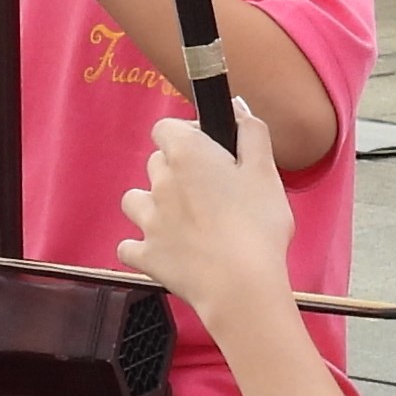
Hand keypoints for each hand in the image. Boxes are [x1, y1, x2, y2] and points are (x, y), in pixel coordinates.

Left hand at [118, 102, 290, 329]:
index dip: (187, 134)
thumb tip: (237, 109)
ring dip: (153, 204)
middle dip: (176, 170)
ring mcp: (148, 220)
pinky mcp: (145, 254)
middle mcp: (160, 182)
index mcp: (187, 155)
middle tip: (209, 191)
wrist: (241, 286)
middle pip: (156, 162)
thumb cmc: (258, 228)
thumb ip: (251, 132)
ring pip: (135, 199)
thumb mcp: (266, 171)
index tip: (209, 150)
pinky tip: (166, 250)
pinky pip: (130, 244)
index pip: (166, 127)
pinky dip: (143, 246)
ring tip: (183, 220)